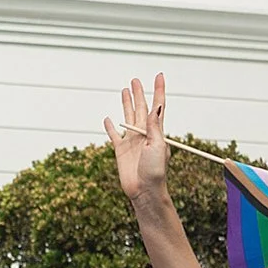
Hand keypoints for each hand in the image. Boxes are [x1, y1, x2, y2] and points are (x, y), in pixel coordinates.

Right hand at [104, 74, 171, 202]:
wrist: (144, 191)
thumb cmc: (155, 171)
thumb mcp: (157, 146)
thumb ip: (154, 126)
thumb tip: (156, 106)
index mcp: (156, 132)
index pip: (157, 106)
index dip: (158, 90)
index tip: (159, 76)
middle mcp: (144, 134)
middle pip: (140, 108)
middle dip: (139, 93)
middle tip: (135, 80)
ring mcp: (132, 141)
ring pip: (128, 117)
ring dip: (126, 104)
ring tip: (125, 91)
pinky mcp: (120, 150)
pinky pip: (114, 135)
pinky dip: (110, 127)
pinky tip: (108, 119)